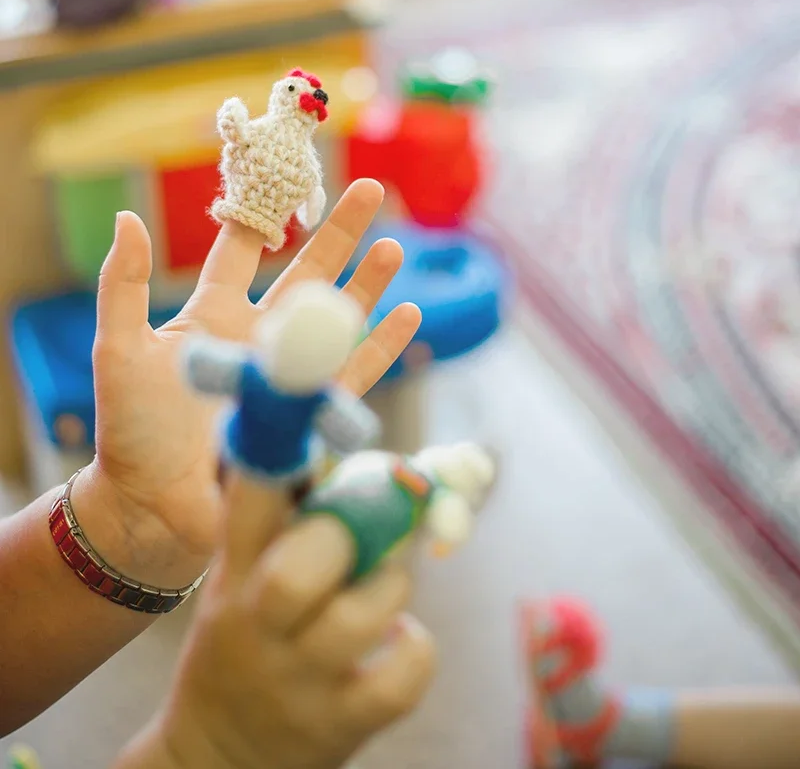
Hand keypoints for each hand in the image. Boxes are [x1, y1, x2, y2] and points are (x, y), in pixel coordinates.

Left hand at [78, 180, 420, 588]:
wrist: (156, 510)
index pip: (244, 253)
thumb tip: (128, 217)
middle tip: (373, 192)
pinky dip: (384, 346)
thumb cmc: (131, 432)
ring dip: (368, 284)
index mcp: (213, 317)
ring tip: (396, 248)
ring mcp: (289, 375)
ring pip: (339, 319)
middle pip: (308, 273)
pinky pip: (356, 374)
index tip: (288, 176)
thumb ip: (123, 286)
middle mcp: (258, 337)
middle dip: (341, 233)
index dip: (265, 215)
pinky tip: (409, 315)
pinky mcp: (311, 414)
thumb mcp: (119, 350)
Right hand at [117, 473, 434, 768]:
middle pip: (302, 568)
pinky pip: (402, 678)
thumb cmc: (242, 645)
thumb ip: (285, 525)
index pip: (249, 504)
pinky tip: (397, 642)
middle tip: (368, 529)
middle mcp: (258, 627)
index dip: (277, 455)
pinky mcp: (338, 726)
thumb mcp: (239, 584)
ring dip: (392, 587)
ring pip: (364, 615)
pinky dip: (415, 649)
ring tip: (383, 590)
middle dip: (349, 534)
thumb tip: (355, 457)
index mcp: (234, 578)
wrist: (216, 759)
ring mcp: (297, 681)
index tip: (306, 413)